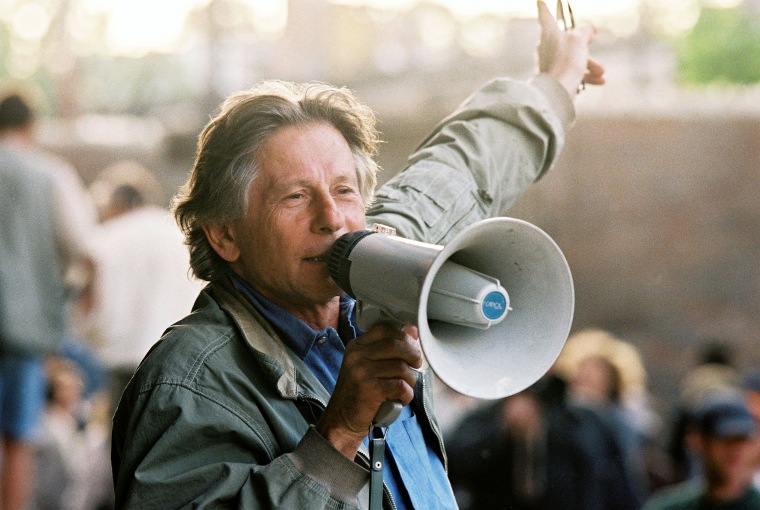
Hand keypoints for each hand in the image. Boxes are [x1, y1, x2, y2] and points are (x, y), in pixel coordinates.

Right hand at [316, 324, 421, 457]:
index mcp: (356, 346)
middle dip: (413, 356)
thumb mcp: (369, 366)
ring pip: (401, 367)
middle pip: (396, 345)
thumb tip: (412, 329)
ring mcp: (361, 371)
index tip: (411, 351)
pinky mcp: (369, 389)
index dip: (404, 338)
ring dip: (410, 380)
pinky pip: (400, 385)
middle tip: (415, 367)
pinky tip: (399, 400)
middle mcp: (356, 355)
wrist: (341, 421)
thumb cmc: (359, 394)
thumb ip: (389, 349)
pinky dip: (406, 394)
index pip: (385, 329)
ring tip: (403, 389)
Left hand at [536, 0, 604, 97]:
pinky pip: (573, 73)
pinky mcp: (555, 77)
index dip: (544, 6)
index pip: (545, 15)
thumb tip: (589, 29)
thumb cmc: (566, 61)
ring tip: (602, 72)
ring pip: (573, 59)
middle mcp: (546, 46)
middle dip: (585, 46)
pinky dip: (586, 76)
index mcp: (549, 32)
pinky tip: (600, 81)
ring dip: (590, 65)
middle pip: (568, 40)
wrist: (557, 91)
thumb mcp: (579, 40)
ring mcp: (550, 62)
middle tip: (592, 38)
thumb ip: (584, 31)